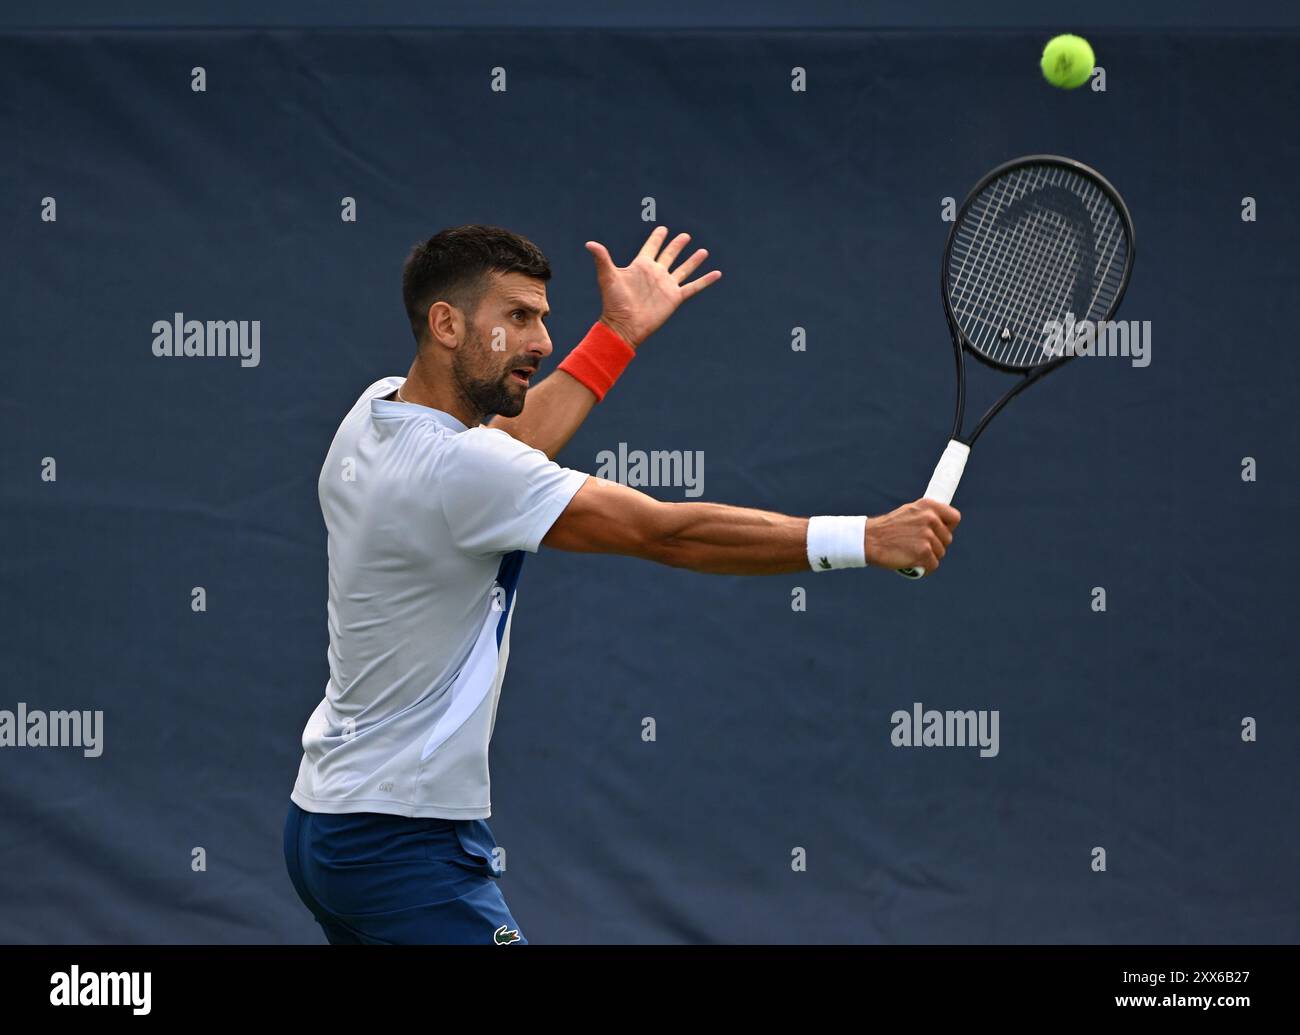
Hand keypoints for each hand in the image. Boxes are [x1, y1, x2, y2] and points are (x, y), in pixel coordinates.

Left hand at [585, 226, 721, 347]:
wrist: (625, 326)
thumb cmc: (614, 303)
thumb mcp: (608, 277)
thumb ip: (602, 259)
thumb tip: (589, 243)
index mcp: (641, 266)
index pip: (651, 247)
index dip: (657, 238)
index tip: (662, 229)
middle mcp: (656, 274)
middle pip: (670, 255)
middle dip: (676, 245)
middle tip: (685, 235)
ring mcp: (666, 286)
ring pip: (683, 269)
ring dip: (693, 260)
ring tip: (703, 251)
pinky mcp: (675, 298)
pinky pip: (693, 287)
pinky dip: (705, 280)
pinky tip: (717, 273)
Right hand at [864, 499, 960, 571]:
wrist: (870, 540)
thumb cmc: (888, 528)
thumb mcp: (909, 512)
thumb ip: (926, 516)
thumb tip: (942, 524)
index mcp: (928, 506)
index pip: (954, 517)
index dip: (948, 527)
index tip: (939, 533)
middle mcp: (930, 518)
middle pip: (947, 539)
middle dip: (936, 545)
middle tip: (919, 546)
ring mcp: (927, 536)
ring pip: (940, 553)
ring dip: (929, 557)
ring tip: (913, 554)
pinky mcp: (924, 552)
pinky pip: (933, 565)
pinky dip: (924, 568)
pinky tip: (914, 565)